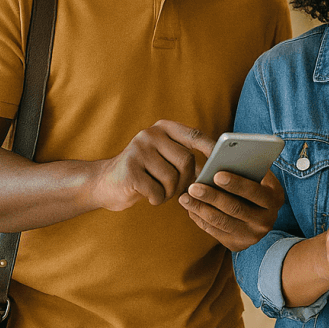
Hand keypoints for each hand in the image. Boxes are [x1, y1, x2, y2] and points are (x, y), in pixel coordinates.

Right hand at [89, 120, 213, 211]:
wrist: (104, 183)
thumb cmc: (145, 173)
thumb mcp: (164, 158)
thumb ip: (187, 156)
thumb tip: (219, 166)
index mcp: (163, 128)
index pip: (194, 135)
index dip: (211, 148)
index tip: (224, 159)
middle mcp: (150, 135)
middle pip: (186, 160)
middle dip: (186, 180)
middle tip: (178, 189)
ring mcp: (137, 151)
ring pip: (172, 178)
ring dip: (171, 192)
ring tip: (161, 191)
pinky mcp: (129, 170)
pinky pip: (157, 190)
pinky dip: (158, 199)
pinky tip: (150, 196)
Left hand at [180, 170, 284, 250]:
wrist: (262, 216)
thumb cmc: (256, 186)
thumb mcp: (260, 177)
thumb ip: (248, 168)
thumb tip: (223, 157)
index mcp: (275, 199)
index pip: (256, 192)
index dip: (236, 184)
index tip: (217, 174)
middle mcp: (266, 221)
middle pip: (235, 208)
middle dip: (212, 197)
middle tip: (193, 187)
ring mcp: (252, 236)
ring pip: (221, 222)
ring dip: (200, 208)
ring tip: (184, 197)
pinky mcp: (237, 245)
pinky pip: (214, 232)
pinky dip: (200, 219)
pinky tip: (190, 207)